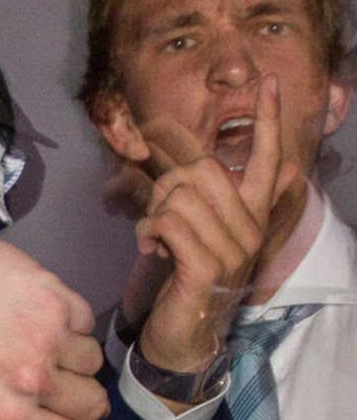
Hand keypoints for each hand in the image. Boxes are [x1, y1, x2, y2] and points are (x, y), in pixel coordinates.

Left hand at [0, 174, 141, 419]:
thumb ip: (17, 406)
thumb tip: (70, 413)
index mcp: (4, 411)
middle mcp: (30, 382)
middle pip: (93, 403)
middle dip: (84, 393)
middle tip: (54, 373)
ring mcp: (49, 341)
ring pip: (94, 361)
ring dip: (75, 352)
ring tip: (32, 333)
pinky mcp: (60, 303)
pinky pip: (87, 323)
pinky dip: (69, 318)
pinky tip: (32, 307)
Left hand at [133, 76, 302, 374]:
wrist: (183, 336)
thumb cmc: (184, 278)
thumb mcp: (196, 233)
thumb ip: (201, 199)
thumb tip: (195, 163)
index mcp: (252, 215)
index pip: (269, 159)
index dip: (269, 121)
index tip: (270, 83)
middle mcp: (249, 228)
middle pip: (203, 171)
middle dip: (166, 186)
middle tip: (157, 215)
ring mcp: (232, 249)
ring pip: (180, 196)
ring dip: (153, 213)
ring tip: (154, 238)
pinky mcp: (206, 268)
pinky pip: (170, 223)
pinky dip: (149, 232)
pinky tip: (150, 249)